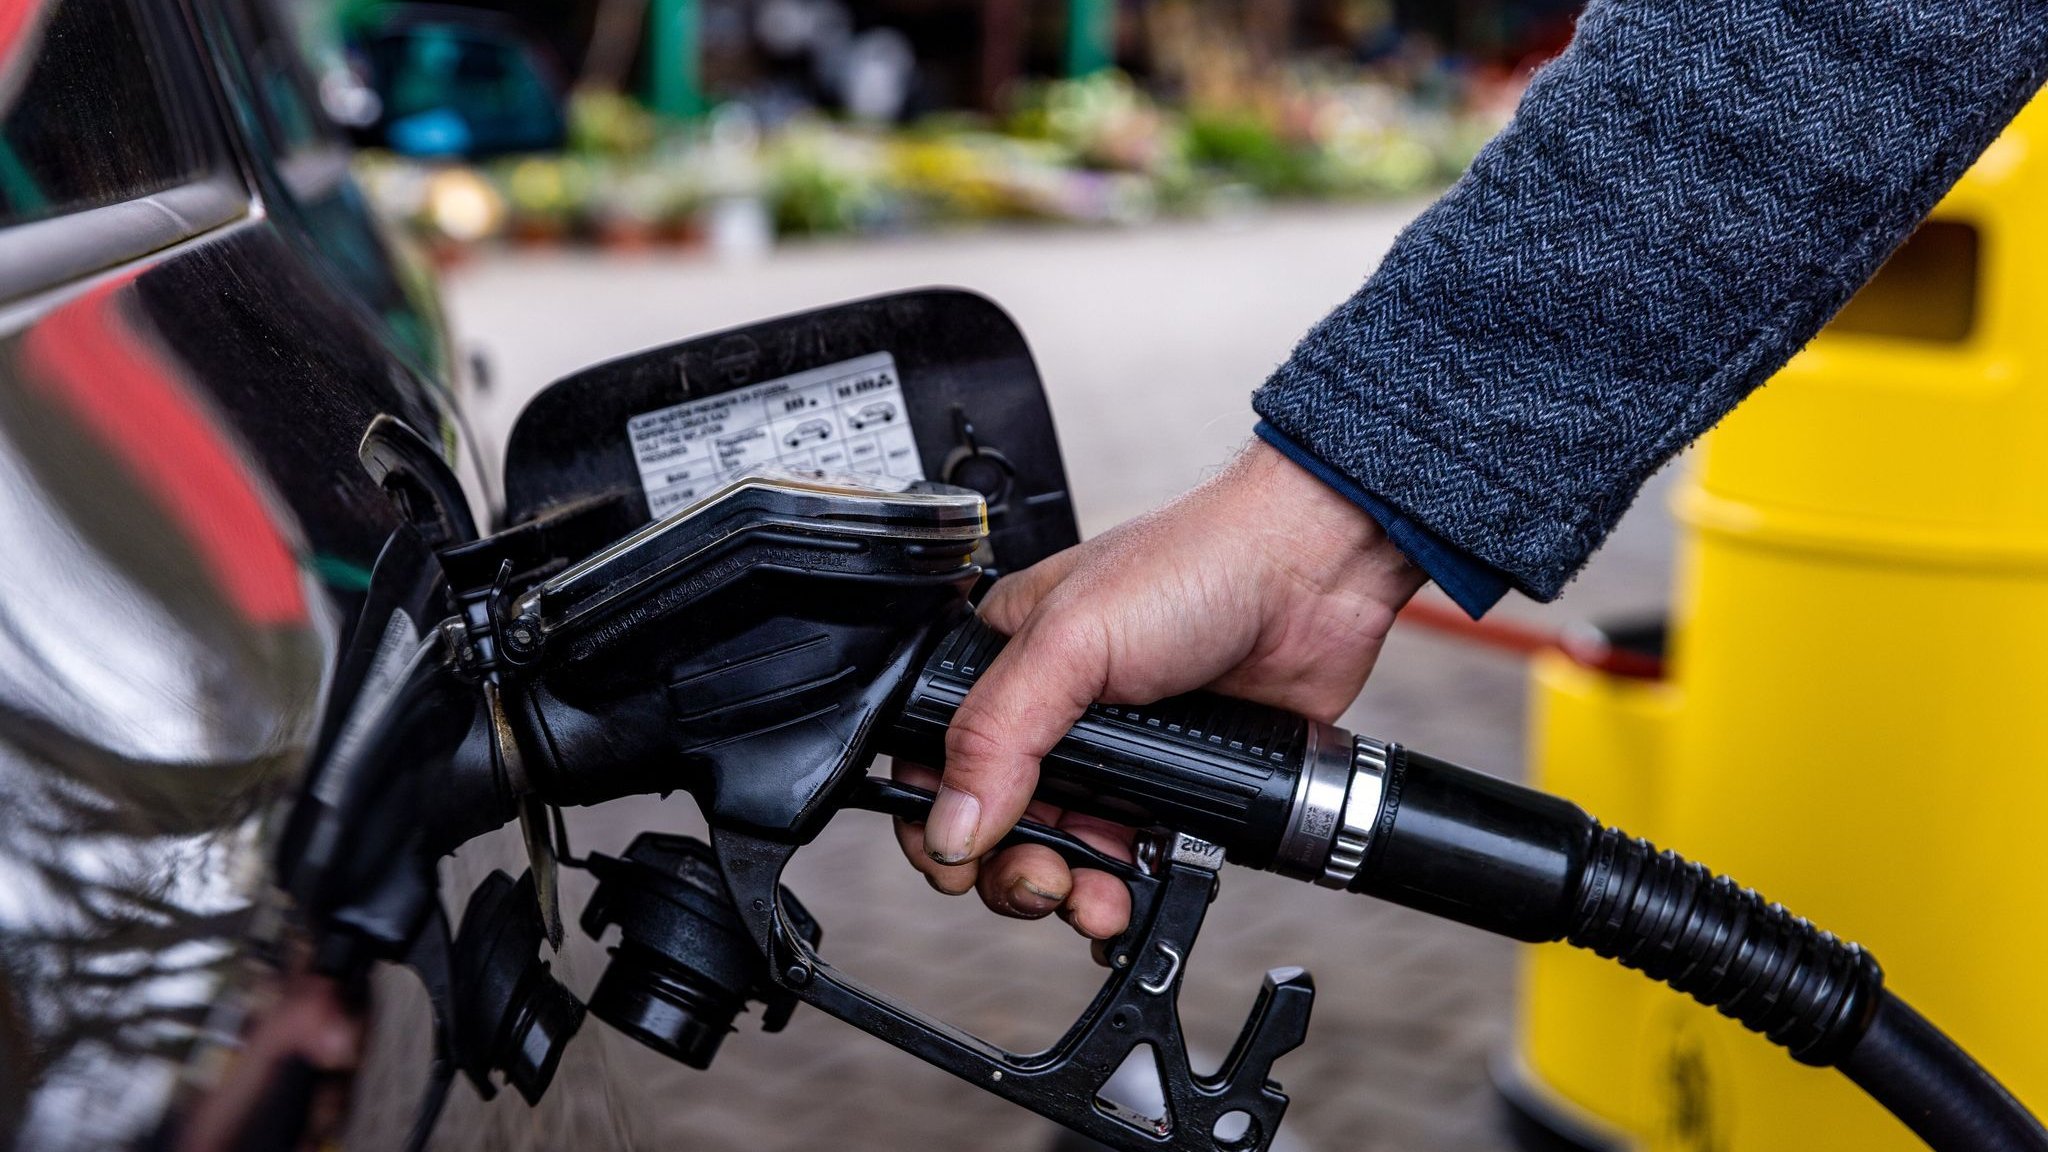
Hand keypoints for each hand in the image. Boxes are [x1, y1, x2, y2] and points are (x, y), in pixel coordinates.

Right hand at [891, 439, 1425, 937]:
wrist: (1312, 578)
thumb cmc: (1195, 565)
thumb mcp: (1070, 640)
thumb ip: (999, 735)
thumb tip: (951, 824)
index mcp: (1007, 665)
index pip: (936, 759)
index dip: (937, 821)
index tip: (958, 862)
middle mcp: (1054, 716)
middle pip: (998, 827)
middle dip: (1010, 870)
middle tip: (1042, 882)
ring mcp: (1116, 758)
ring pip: (1064, 855)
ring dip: (1068, 894)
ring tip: (1093, 899)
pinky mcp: (1175, 789)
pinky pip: (1132, 864)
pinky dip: (1126, 893)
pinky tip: (1132, 898)